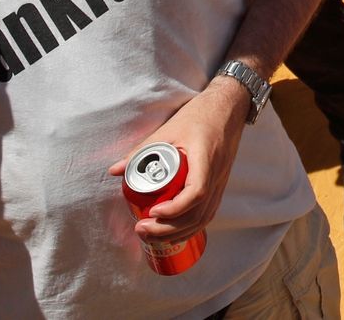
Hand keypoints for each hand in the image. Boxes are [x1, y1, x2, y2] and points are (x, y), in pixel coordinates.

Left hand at [106, 78, 248, 241]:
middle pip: (198, 213)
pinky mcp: (219, 186)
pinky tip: (172, 231)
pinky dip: (189, 227)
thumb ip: (142, 151)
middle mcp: (217, 174)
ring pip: (204, 218)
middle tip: (142, 228)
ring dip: (178, 233)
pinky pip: (207, 213)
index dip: (174, 208)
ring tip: (152, 235)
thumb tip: (115, 170)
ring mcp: (221, 182)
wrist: (228, 108)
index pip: (196, 191)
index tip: (152, 211)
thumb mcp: (168, 129)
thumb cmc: (200, 115)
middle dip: (169, 228)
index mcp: (206, 157)